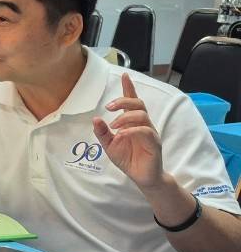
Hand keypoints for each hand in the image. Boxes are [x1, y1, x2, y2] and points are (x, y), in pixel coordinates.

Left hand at [92, 73, 163, 188]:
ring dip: (125, 117)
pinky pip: (145, 131)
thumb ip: (102, 132)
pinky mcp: (154, 142)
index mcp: (132, 122)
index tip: (125, 75)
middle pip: (138, 104)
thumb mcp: (109, 145)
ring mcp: (150, 132)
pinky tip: (121, 135)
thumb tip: (95, 118)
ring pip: (142, 115)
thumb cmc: (127, 158)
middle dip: (123, 101)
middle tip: (108, 107)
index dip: (129, 88)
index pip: (132, 101)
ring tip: (114, 126)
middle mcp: (143, 123)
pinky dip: (131, 130)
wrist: (141, 177)